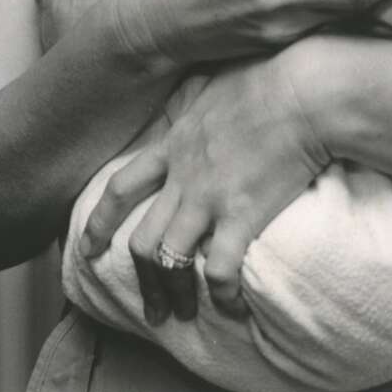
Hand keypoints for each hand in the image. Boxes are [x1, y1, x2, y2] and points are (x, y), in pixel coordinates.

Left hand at [79, 47, 328, 323]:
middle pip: (141, 239)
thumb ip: (198, 98)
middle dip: (142, 280)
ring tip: (184, 315)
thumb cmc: (269, 76)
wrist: (303, 91)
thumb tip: (197, 98)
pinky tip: (233, 307)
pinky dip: (222, 296)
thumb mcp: (216, 80)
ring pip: (170, 261)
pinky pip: (218, 270)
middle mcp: (184, 176)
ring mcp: (209, 198)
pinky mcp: (242, 215)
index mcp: (176, 143)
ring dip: (174, 295)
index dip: (100, 222)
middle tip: (150, 308)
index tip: (87, 248)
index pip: (122, 187)